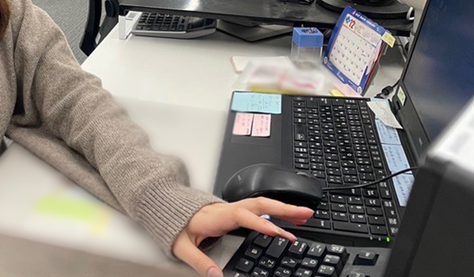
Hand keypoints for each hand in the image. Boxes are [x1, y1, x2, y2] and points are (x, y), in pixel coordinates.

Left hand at [172, 198, 313, 276]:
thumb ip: (198, 261)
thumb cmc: (175, 224)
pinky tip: (288, 218)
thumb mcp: (181, 246)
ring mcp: (232, 208)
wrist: (167, 207)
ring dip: (284, 208)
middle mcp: (227, 209)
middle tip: (305, 214)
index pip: (242, 217)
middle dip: (283, 209)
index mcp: (216, 216)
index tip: (278, 232)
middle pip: (259, 205)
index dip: (260, 224)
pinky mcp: (235, 211)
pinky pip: (259, 209)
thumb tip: (216, 275)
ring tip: (305, 214)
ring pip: (261, 205)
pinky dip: (276, 212)